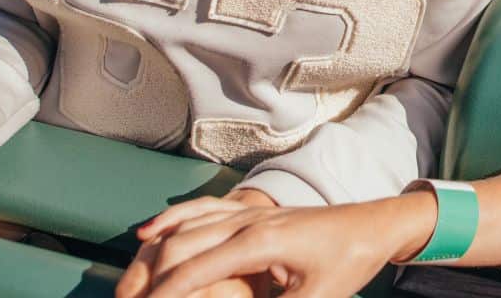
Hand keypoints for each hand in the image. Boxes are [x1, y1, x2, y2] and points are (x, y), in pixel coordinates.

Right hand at [117, 193, 433, 297]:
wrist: (374, 224)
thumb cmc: (350, 261)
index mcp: (261, 242)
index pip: (195, 269)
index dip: (162, 295)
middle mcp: (248, 221)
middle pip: (178, 245)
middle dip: (145, 278)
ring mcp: (249, 212)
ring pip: (184, 225)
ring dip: (149, 253)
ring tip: (126, 284)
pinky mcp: (252, 212)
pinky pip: (201, 210)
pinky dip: (171, 220)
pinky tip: (147, 232)